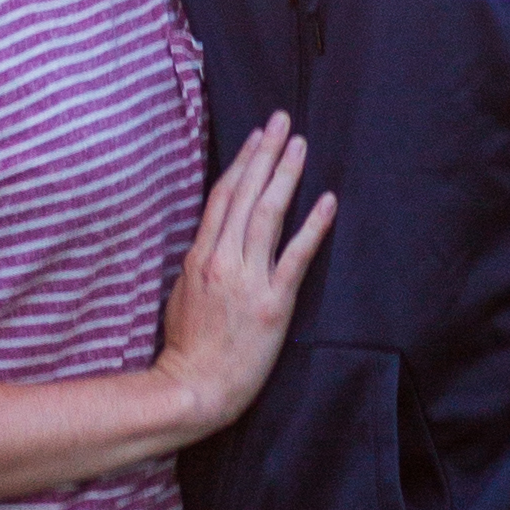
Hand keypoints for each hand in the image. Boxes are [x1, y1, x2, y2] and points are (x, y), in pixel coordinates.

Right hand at [156, 119, 335, 434]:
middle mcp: (223, 261)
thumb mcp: (181, 296)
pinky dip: (313, 226)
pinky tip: (327, 201)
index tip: (257, 137)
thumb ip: (199, 264)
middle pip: (245, 195)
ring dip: (285, 175)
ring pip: (267, 215)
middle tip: (282, 121)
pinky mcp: (273, 303)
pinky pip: (295, 257)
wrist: (195, 387)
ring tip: (300, 146)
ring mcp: (248, 281)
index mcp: (199, 258)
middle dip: (265, 153)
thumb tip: (212, 241)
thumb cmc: (187, 348)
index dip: (241, 163)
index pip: (222, 198)